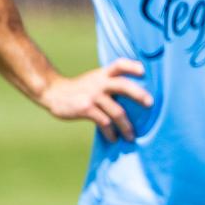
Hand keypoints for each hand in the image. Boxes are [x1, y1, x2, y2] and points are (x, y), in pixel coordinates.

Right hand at [38, 58, 152, 141]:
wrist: (53, 93)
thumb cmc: (79, 88)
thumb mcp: (94, 79)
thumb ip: (109, 82)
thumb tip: (134, 95)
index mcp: (103, 74)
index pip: (119, 65)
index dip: (132, 66)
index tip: (144, 70)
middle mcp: (99, 83)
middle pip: (123, 86)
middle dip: (139, 94)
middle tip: (150, 104)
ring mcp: (93, 96)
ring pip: (117, 112)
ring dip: (126, 126)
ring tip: (132, 136)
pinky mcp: (86, 109)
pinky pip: (104, 123)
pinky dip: (111, 133)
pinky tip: (114, 139)